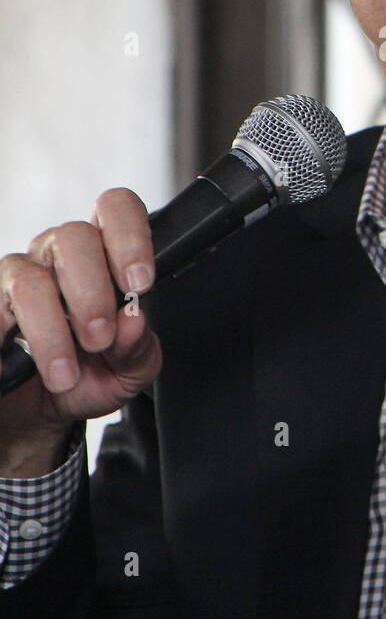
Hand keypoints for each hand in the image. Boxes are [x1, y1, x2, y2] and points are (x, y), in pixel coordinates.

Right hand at [0, 188, 161, 457]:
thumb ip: (138, 347)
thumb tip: (133, 322)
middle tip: (98, 339)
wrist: (40, 409)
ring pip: (30, 281)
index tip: (139, 283)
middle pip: (74, 238)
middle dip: (91, 294)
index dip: (130, 237)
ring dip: (51, 333)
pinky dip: (3, 342)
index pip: (116, 209)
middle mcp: (58, 254)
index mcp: (103, 255)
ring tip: (64, 375)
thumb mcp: (127, 371)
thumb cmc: (90, 374)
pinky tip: (12, 368)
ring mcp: (17, 275)